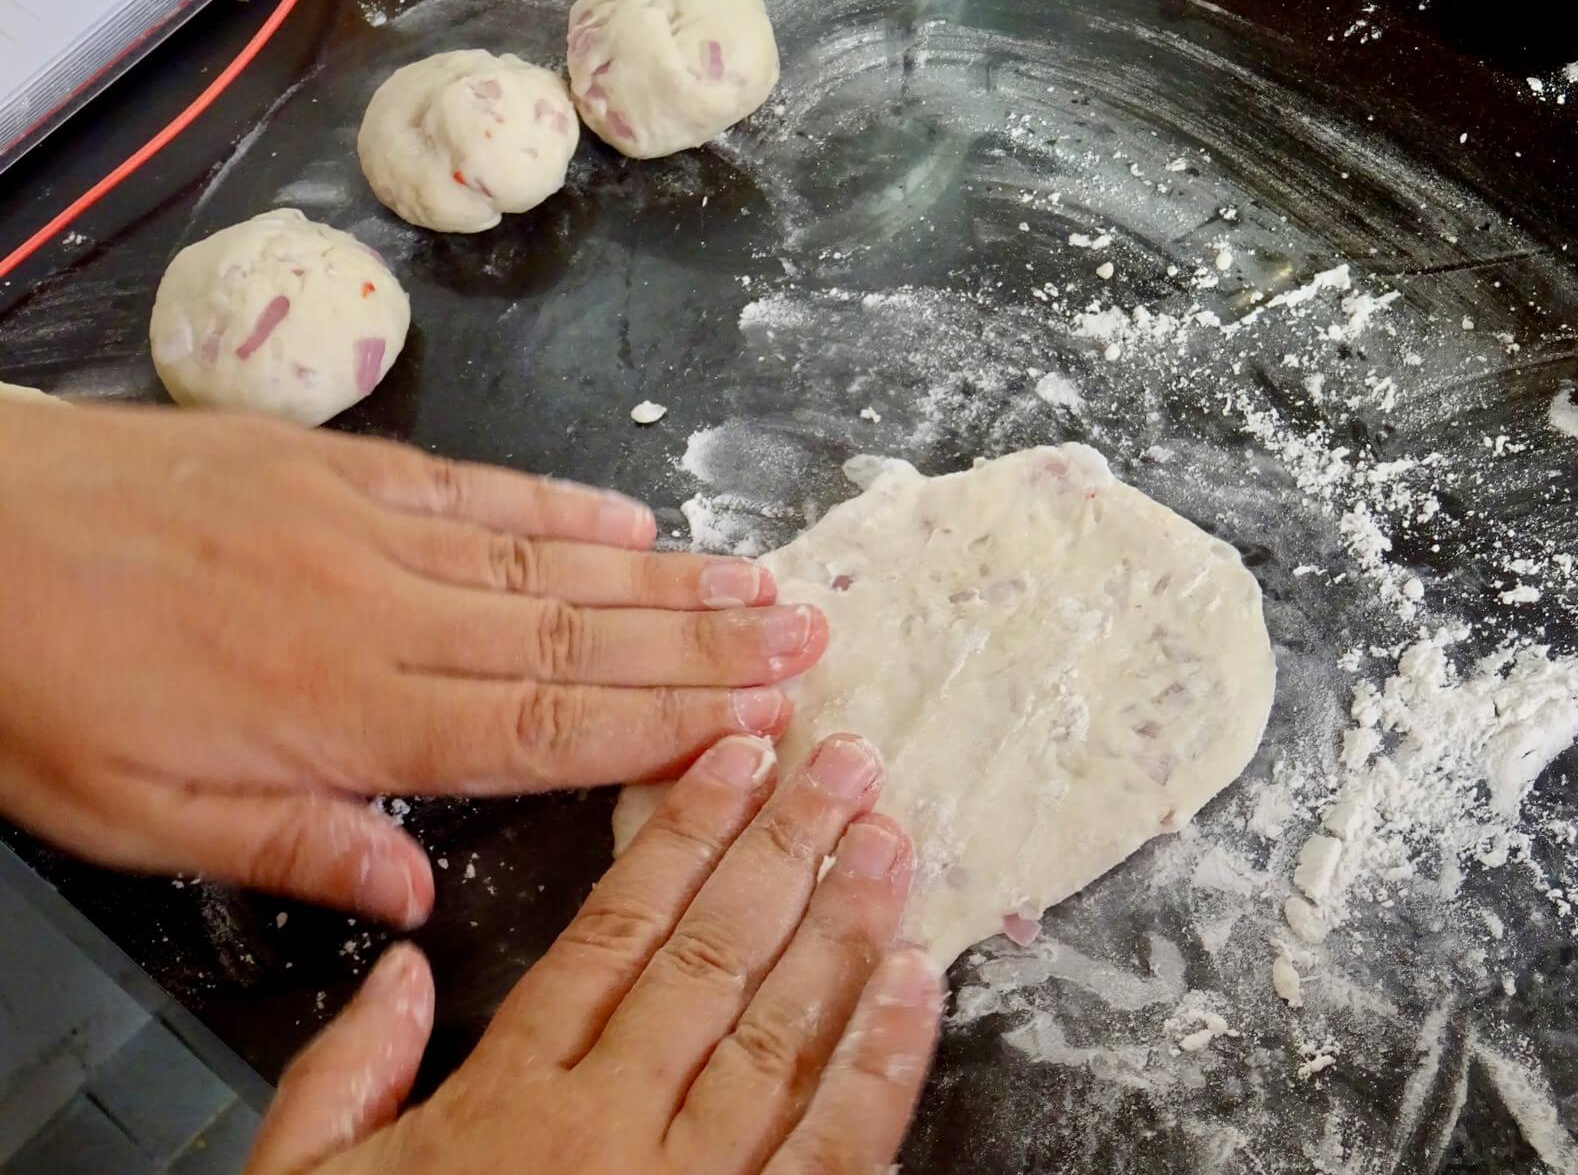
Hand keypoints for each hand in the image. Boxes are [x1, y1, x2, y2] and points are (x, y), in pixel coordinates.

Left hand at [0, 400, 827, 925]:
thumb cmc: (40, 686)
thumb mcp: (140, 816)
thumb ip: (295, 847)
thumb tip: (413, 902)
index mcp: (342, 711)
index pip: (542, 726)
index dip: (664, 724)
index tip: (760, 718)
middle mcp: (382, 611)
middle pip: (576, 635)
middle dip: (704, 642)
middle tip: (810, 635)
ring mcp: (367, 526)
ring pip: (547, 559)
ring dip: (664, 575)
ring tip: (761, 581)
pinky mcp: (337, 467)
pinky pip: (475, 488)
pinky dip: (562, 502)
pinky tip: (631, 514)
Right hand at [243, 733, 941, 1174]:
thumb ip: (341, 1078)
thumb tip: (397, 969)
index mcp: (507, 1099)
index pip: (610, 934)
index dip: (681, 837)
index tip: (736, 763)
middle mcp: (605, 1128)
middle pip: (709, 960)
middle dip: (786, 850)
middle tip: (848, 764)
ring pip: (778, 1035)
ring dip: (843, 928)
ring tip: (889, 839)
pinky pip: (830, 1150)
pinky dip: (881, 1063)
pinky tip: (915, 983)